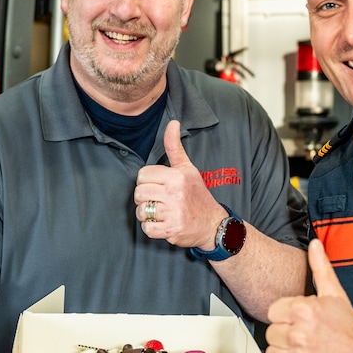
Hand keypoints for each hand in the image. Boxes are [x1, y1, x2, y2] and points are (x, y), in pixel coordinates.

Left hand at [134, 120, 224, 249]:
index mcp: (177, 176)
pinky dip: (151, 228)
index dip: (147, 181)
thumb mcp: (188, 168)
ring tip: (159, 212)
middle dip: (144, 198)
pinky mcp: (172, 230)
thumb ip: (174, 147)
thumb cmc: (197, 195)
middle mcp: (176, 193)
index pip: (143, 175)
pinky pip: (147, 229)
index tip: (158, 186)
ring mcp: (174, 213)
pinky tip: (161, 223)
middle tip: (157, 200)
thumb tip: (173, 122)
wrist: (213, 224)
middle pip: (139, 193)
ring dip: (147, 214)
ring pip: (141, 211)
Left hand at [265, 239, 352, 352]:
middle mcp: (298, 336)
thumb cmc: (352, 331)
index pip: (273, 312)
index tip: (300, 322)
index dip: (287, 316)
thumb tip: (314, 245)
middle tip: (306, 338)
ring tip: (307, 352)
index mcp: (304, 311)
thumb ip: (321, 268)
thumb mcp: (336, 296)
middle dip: (286, 335)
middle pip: (271, 334)